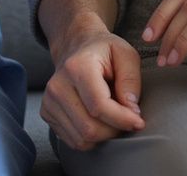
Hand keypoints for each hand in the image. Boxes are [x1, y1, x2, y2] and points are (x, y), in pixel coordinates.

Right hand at [40, 20, 144, 150]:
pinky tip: (96, 119)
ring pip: (82, 139)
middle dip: (114, 130)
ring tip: (111, 117)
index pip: (99, 107)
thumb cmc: (102, 51)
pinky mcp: (47, 113)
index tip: (138, 121)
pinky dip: (90, 138)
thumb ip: (130, 79)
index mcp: (77, 67)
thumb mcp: (125, 53)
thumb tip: (131, 109)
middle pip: (89, 128)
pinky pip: (73, 141)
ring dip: (103, 136)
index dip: (122, 119)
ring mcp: (49, 100)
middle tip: (126, 119)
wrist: (76, 46)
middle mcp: (58, 85)